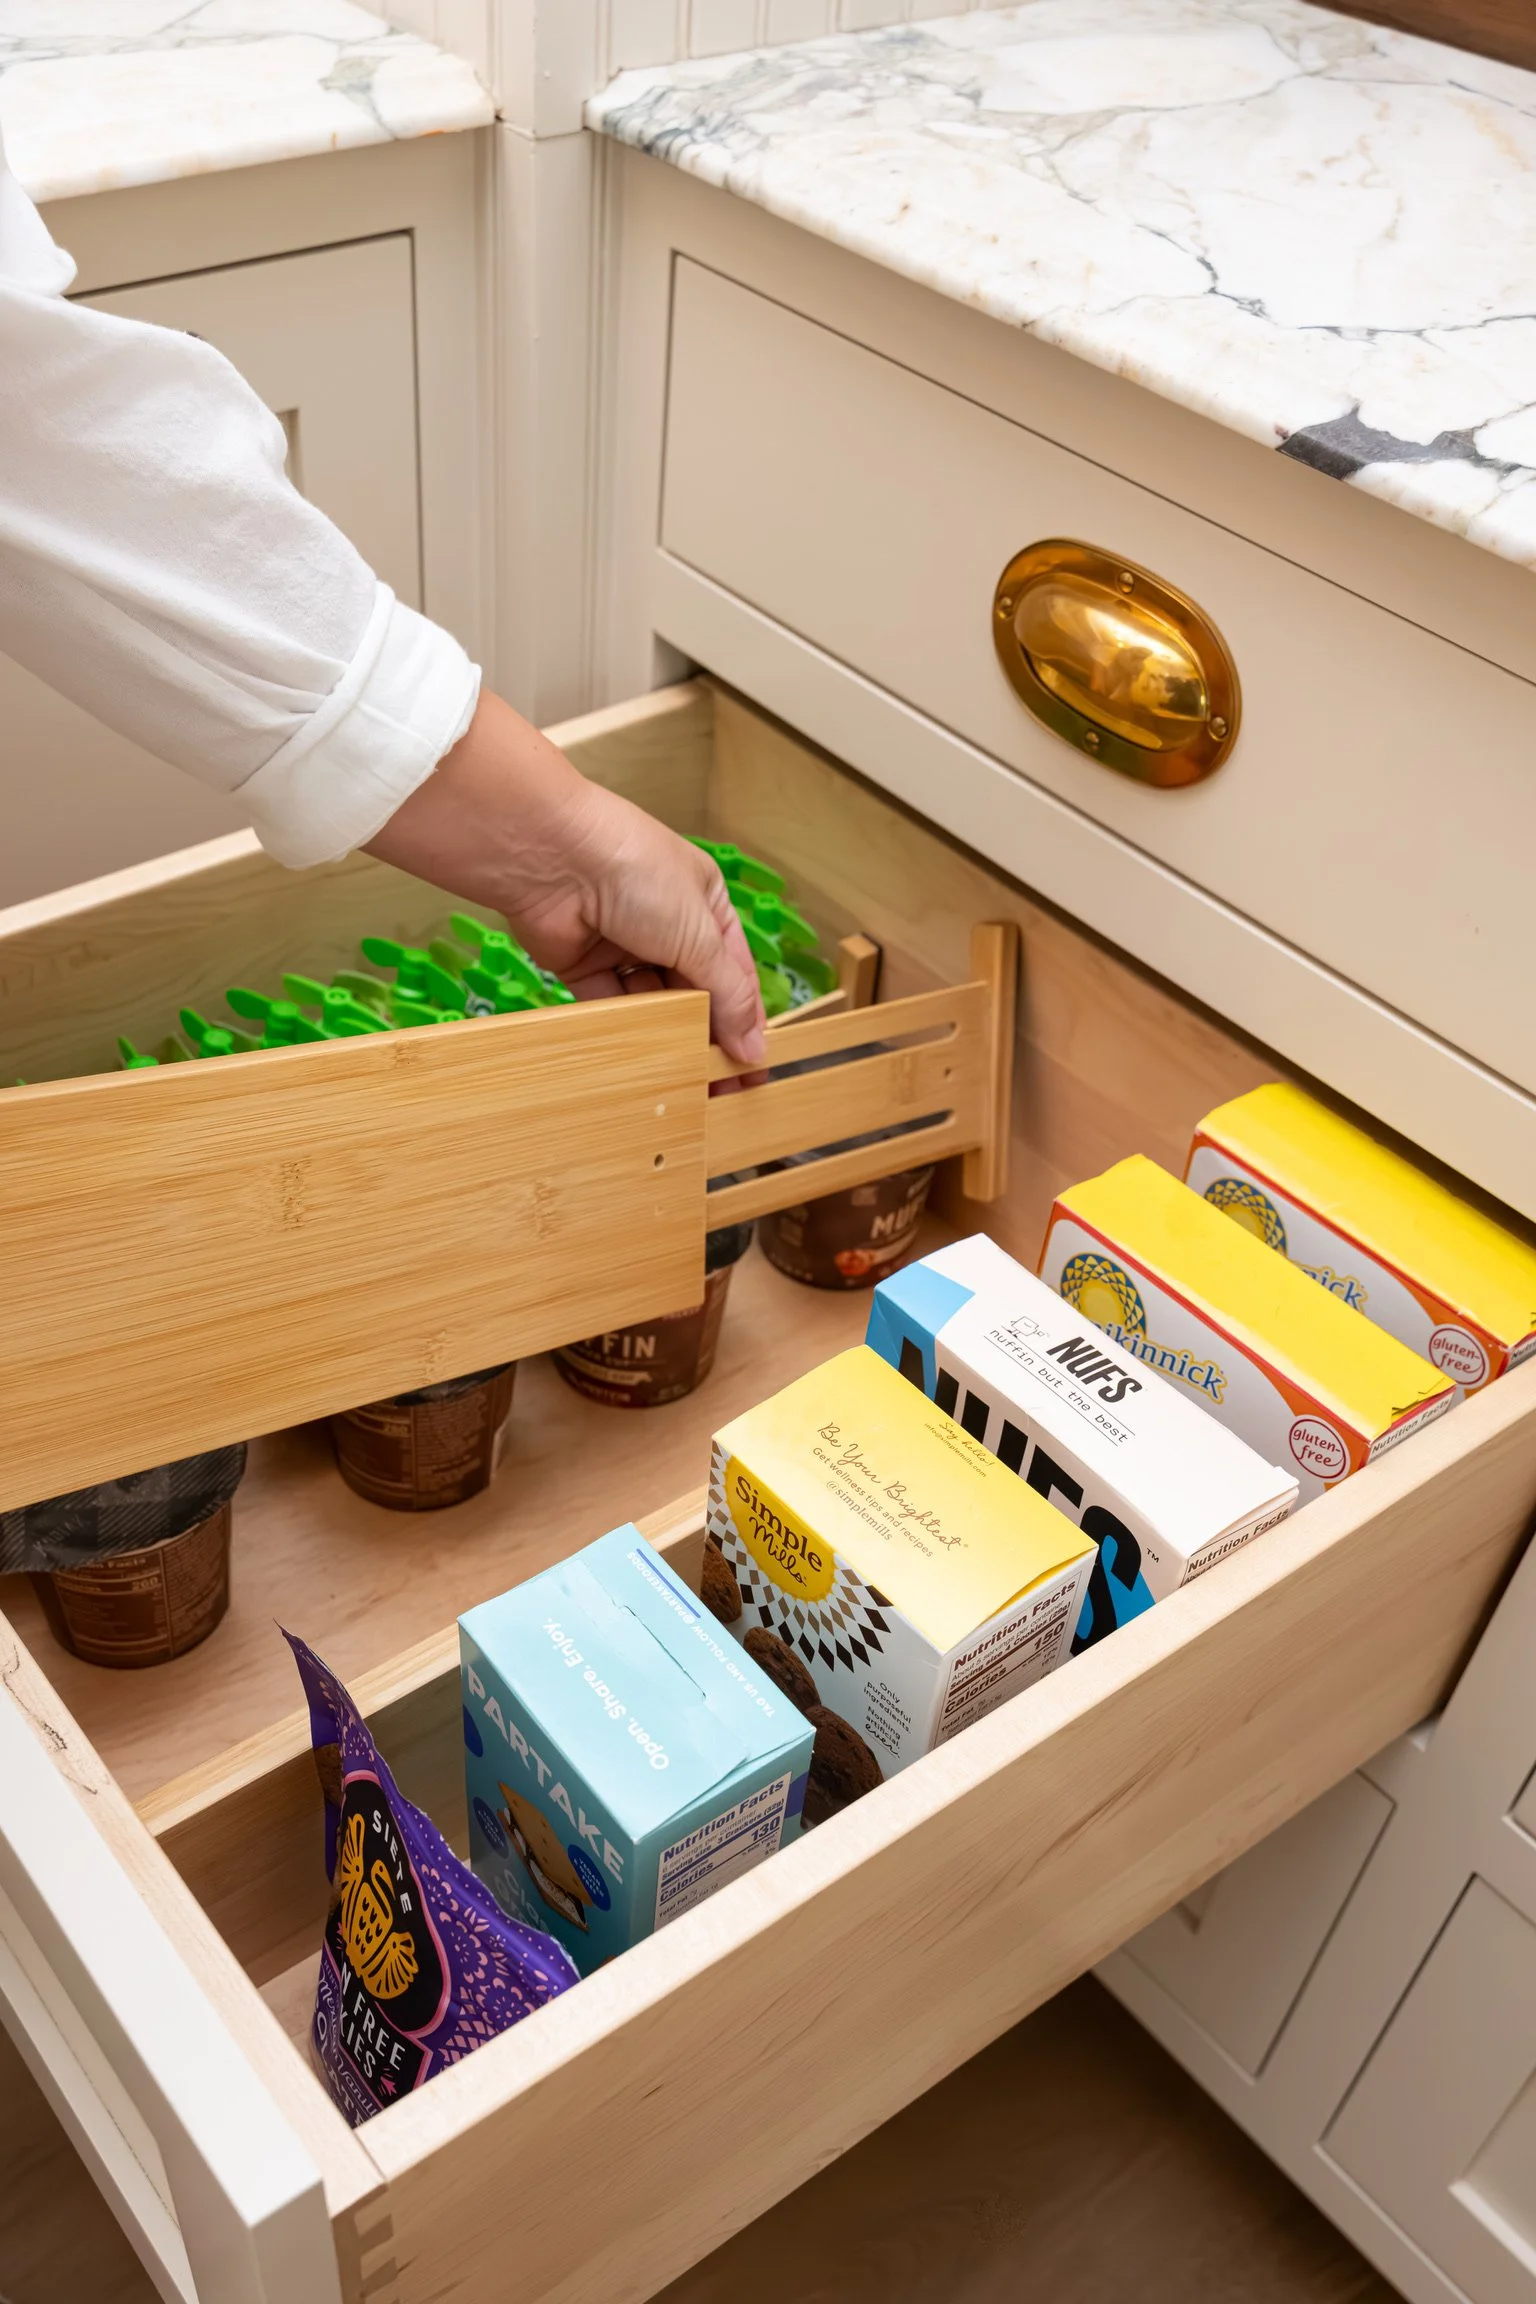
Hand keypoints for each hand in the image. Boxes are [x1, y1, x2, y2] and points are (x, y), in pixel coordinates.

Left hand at [364, 690, 766, 1064]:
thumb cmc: (636, 871)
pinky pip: (609, 1004)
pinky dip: (622, 1025)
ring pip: (652, 1001)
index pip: (734, 972)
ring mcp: (623, 943)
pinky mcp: (582, 964)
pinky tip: (638, 1052)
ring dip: (665, 1031)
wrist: (552, 857)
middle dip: (705, 1032)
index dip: (744, 1018)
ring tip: (679, 1070)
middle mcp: (666, 923)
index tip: (750, 1066)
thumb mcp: (699, 933)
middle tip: (717, 1084)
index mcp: (706, 905)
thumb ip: (729, 994)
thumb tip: (754, 1046)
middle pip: (694, 991)